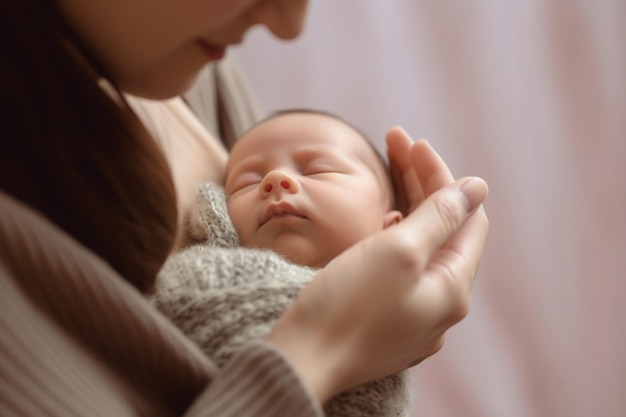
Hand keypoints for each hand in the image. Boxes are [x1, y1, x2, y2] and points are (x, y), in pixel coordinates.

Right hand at [267, 127, 488, 402]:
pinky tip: (381, 224)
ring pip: (420, 247)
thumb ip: (441, 216)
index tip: (411, 143)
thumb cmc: (348, 305)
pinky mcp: (386, 319)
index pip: (464, 218)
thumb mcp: (399, 251)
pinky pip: (401, 269)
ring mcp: (413, 314)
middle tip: (393, 141)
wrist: (302, 361)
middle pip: (441, 230)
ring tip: (388, 173)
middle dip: (421, 182)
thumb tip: (477, 187)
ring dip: (408, 206)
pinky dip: (394, 238)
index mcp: (451, 287)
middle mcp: (439, 304)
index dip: (441, 176)